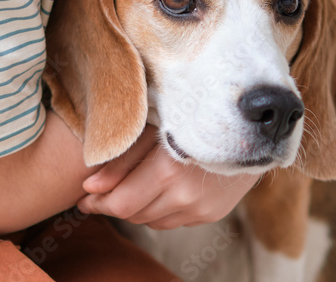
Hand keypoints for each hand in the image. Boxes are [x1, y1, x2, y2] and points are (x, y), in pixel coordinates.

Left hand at [77, 124, 260, 229]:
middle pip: (134, 214)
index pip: (121, 202)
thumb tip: (91, 186)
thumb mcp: (154, 126)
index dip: (97, 202)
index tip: (84, 196)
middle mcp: (185, 194)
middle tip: (98, 194)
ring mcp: (200, 208)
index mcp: (168, 169)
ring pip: (151, 221)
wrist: (252, 126)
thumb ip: (122, 158)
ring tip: (130, 186)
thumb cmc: (195, 115)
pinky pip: (172, 220)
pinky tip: (159, 190)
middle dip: (113, 205)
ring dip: (136, 208)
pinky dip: (160, 209)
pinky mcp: (211, 214)